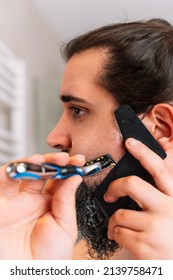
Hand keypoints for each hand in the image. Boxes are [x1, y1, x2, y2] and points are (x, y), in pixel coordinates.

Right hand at [0, 152, 84, 258]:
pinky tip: (32, 164)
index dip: (68, 168)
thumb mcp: (65, 228)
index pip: (58, 180)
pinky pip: (4, 179)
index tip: (79, 161)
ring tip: (52, 160)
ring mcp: (15, 200)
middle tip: (66, 158)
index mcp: (48, 205)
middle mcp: (31, 200)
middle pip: (42, 172)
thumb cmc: (47, 261)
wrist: (29, 276)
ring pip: (24, 171)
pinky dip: (17, 168)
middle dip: (55, 161)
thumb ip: (67, 201)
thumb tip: (75, 178)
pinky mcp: (1, 202)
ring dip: (38, 161)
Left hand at [104, 138, 172, 258]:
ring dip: (113, 220)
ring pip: (119, 213)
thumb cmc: (171, 235)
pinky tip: (121, 237)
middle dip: (114, 187)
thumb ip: (160, 194)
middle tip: (109, 193)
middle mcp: (167, 209)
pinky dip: (115, 234)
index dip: (143, 152)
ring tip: (117, 225)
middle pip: (132, 184)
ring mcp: (156, 227)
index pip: (158, 169)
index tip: (130, 142)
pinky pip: (117, 231)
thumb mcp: (172, 210)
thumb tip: (137, 179)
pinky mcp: (144, 245)